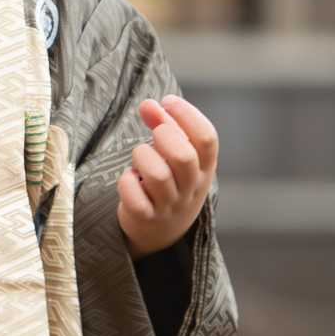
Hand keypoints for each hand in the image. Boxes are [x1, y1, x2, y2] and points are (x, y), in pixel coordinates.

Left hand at [117, 95, 217, 258]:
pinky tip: (128, 177)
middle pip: (185, 157)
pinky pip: (136, 200)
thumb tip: (149, 103)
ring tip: (140, 156)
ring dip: (143, 157)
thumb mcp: (175, 154)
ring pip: (159, 176)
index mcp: (205, 169)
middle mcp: (191, 189)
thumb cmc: (170, 182)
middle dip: (164, 135)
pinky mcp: (146, 218)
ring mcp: (170, 206)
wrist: (162, 233)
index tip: (168, 102)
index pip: (207, 139)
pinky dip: (127, 183)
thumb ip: (164, 125)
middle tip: (155, 134)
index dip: (187, 114)